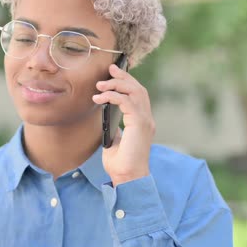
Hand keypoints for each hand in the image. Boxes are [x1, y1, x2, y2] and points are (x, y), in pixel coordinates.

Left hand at [92, 63, 154, 185]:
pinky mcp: (139, 124)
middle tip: (109, 69)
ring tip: (100, 84)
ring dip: (117, 84)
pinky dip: (113, 96)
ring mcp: (145, 121)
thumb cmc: (120, 163)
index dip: (128, 81)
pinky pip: (127, 102)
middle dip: (123, 76)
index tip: (114, 73)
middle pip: (139, 89)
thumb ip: (115, 126)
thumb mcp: (115, 140)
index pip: (138, 95)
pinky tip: (100, 98)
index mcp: (142, 122)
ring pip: (135, 92)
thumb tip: (106, 113)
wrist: (127, 177)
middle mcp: (147, 119)